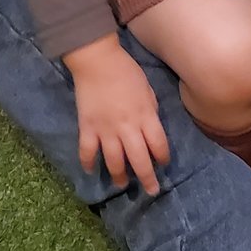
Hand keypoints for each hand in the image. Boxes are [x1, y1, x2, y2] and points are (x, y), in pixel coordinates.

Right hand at [67, 36, 170, 194]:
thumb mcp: (148, 90)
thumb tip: (150, 126)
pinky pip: (87, 151)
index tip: (163, 163)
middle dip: (147, 178)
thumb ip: (150, 111)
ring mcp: (106, 130)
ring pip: (114, 161)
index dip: (163, 158)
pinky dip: (88, 163)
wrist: (97, 60)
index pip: (159, 145)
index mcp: (146, 116)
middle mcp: (127, 128)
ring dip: (119, 176)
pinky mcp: (87, 127)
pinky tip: (91, 171)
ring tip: (122, 184)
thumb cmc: (126, 71)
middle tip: (151, 190)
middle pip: (140, 160)